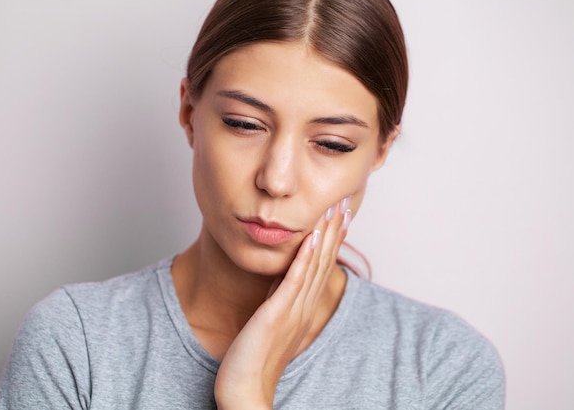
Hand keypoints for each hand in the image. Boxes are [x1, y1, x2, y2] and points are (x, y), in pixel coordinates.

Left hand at [214, 197, 352, 409]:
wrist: (245, 390)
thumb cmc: (254, 359)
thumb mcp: (272, 323)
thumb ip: (280, 301)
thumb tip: (284, 281)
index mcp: (303, 309)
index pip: (323, 268)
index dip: (333, 240)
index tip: (341, 215)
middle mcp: (303, 308)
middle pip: (324, 262)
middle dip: (335, 230)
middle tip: (346, 201)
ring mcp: (292, 311)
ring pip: (314, 267)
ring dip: (325, 236)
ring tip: (334, 209)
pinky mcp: (277, 315)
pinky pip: (294, 282)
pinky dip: (304, 259)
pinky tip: (312, 238)